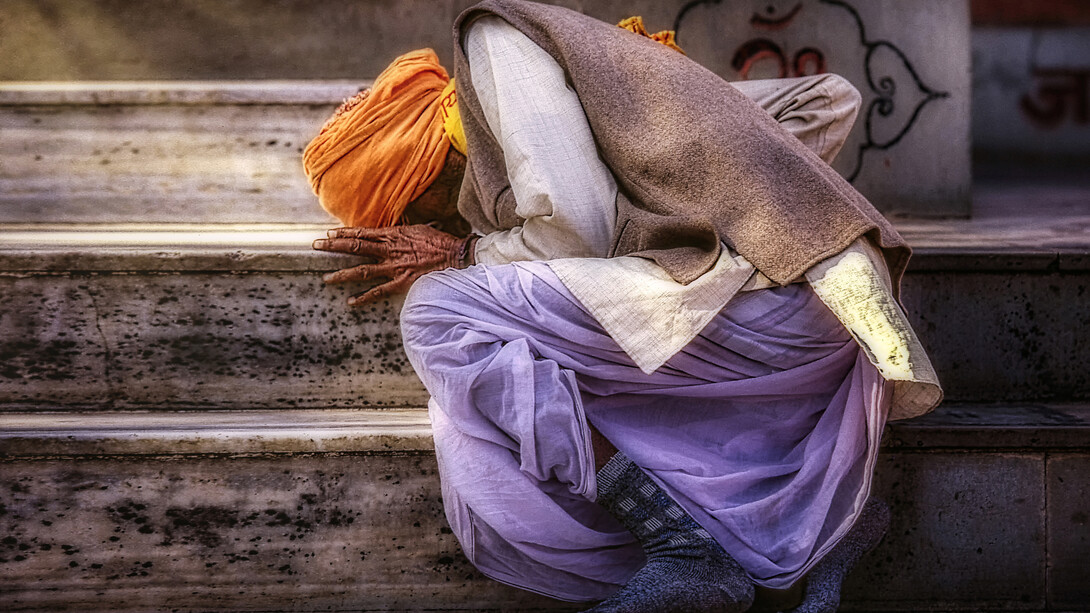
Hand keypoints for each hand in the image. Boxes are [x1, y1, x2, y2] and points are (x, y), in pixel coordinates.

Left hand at [313, 225, 474, 305]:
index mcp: (393, 234)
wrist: (455, 256)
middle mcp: (390, 250)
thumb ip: (401, 231)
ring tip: (327, 278)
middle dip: (334, 246)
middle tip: (316, 246)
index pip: (363, 232)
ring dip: (343, 273)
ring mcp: (394, 267)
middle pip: (356, 247)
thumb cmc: (439, 241)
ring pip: (363, 269)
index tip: (329, 234)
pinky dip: (364, 297)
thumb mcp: (419, 228)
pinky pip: (379, 291)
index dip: (344, 233)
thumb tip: (391, 231)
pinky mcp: (402, 282)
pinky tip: (351, 302)